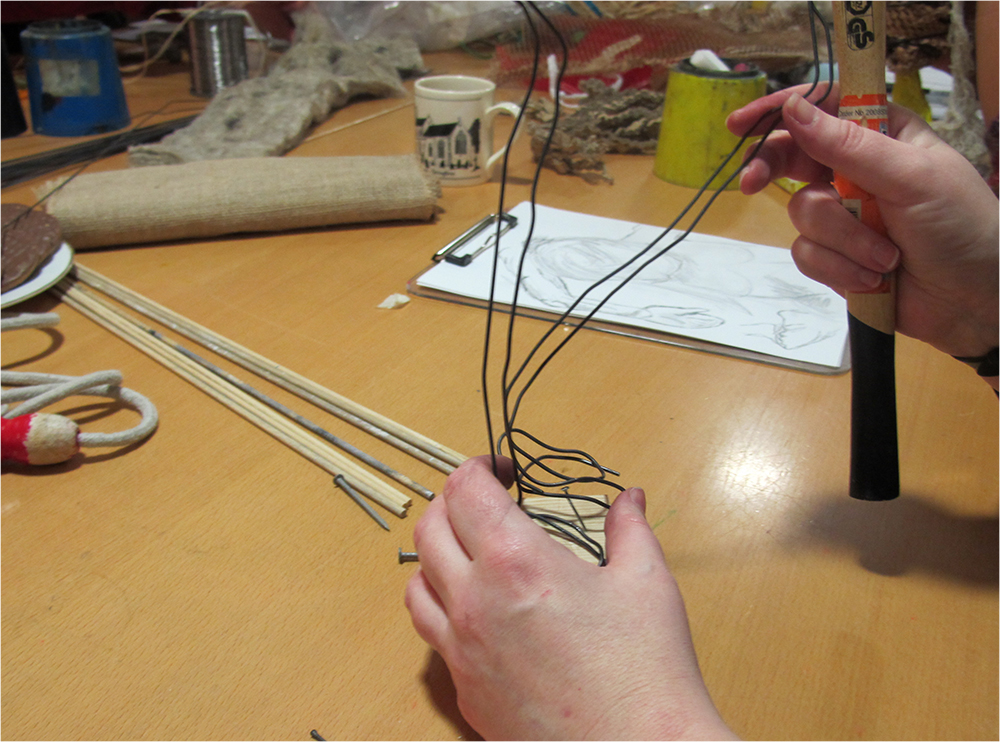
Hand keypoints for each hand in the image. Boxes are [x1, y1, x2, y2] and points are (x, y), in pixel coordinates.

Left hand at [405, 456, 734, 739]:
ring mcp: (462, 652)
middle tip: (484, 502)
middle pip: (429, 530)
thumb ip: (628, 528)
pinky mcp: (466, 692)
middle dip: (452, 503)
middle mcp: (474, 602)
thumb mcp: (646, 581)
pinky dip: (445, 612)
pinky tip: (481, 615)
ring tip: (469, 554)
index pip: (464, 490)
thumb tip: (629, 498)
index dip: (479, 466)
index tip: (502, 469)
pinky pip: (434, 639)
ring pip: (416, 587)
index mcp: (515, 561)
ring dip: (436, 558)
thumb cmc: (646, 670)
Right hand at [727, 86, 997, 361]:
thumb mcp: (910, 176)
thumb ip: (848, 145)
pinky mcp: (836, 256)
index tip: (742, 123)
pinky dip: (840, 268)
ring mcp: (844, 215)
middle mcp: (856, 170)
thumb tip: (792, 109)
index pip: (823, 107)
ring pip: (802, 214)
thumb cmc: (961, 226)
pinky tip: (875, 277)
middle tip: (751, 184)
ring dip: (843, 241)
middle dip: (773, 172)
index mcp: (881, 135)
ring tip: (886, 256)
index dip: (781, 110)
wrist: (975, 301)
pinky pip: (807, 255)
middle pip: (793, 157)